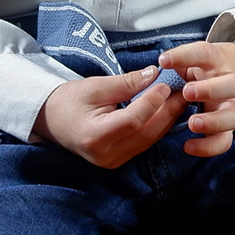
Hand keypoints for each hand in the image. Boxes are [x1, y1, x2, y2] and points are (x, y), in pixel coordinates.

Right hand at [33, 67, 185, 168]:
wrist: (50, 121)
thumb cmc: (68, 101)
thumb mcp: (95, 86)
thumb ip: (126, 83)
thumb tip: (153, 74)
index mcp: (95, 136)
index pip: (132, 120)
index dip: (152, 101)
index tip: (165, 83)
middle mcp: (105, 154)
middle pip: (146, 132)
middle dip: (168, 109)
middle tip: (185, 89)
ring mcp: (113, 161)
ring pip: (150, 139)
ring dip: (168, 118)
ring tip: (182, 97)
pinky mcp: (119, 160)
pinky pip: (145, 142)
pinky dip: (158, 125)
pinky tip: (168, 110)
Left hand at [160, 39, 234, 157]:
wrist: (223, 85)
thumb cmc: (195, 73)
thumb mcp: (185, 62)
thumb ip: (170, 67)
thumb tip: (148, 74)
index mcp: (214, 64)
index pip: (205, 54)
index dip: (185, 56)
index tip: (163, 61)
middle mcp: (228, 84)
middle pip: (234, 84)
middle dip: (211, 89)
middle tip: (187, 92)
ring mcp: (230, 107)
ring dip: (216, 120)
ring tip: (192, 123)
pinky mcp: (227, 130)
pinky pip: (225, 141)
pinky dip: (209, 146)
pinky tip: (187, 146)